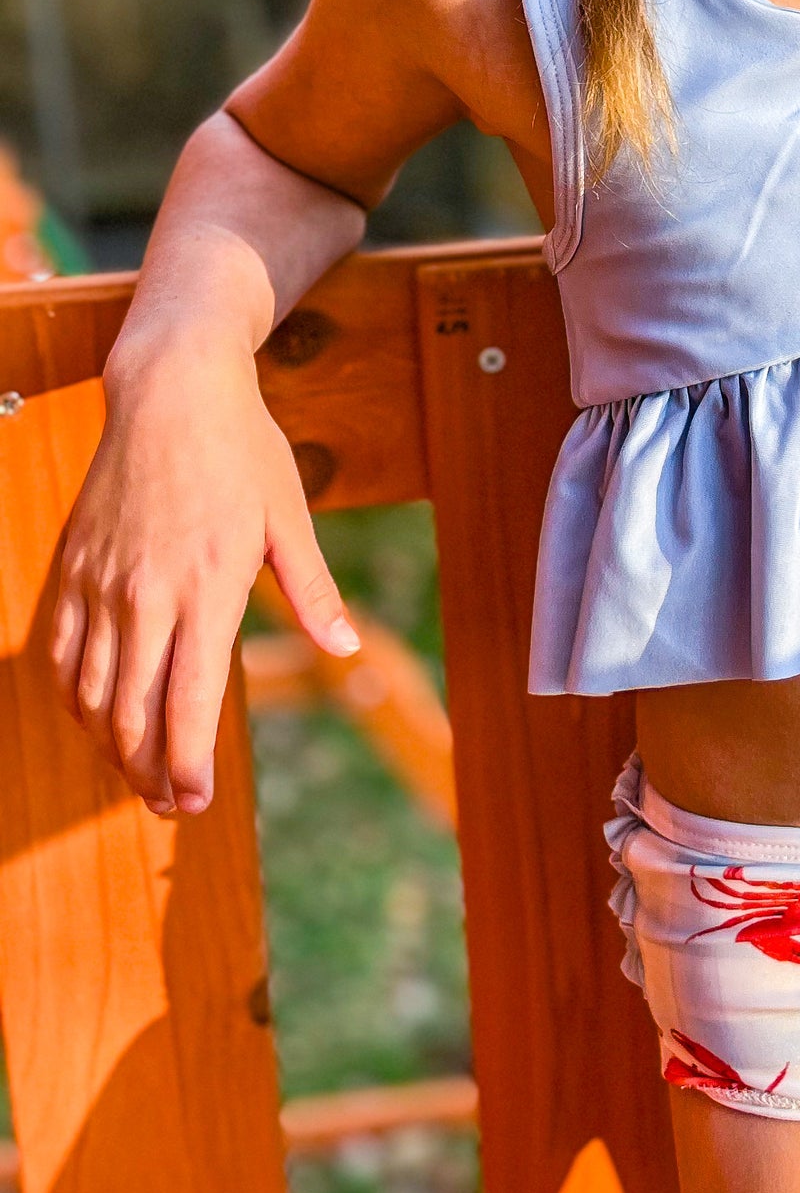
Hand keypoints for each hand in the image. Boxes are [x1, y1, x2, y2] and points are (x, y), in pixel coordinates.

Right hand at [49, 333, 358, 815]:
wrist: (173, 389)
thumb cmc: (243, 449)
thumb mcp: (290, 517)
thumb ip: (312, 590)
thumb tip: (345, 649)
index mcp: (208, 586)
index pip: (187, 704)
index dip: (186, 765)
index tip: (195, 800)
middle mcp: (146, 593)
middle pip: (132, 714)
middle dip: (148, 774)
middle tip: (170, 804)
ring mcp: (102, 582)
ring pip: (91, 694)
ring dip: (111, 748)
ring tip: (138, 774)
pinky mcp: (73, 568)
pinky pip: (61, 655)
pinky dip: (76, 699)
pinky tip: (97, 718)